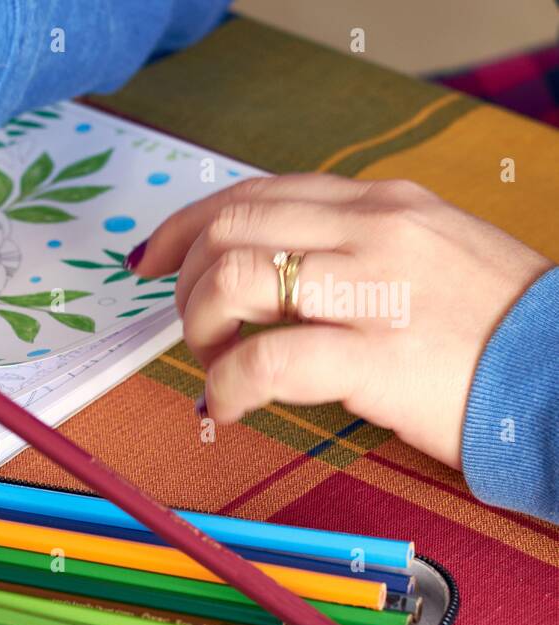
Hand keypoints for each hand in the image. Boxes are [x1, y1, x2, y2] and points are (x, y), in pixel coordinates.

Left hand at [131, 173, 552, 468]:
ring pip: (232, 279)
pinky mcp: (374, 356)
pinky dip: (227, 386)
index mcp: (380, 204)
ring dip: (200, 327)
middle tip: (195, 328)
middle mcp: (371, 231)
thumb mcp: (427, 253)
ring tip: (218, 364)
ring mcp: (372, 290)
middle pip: (228, 229)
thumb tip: (271, 267)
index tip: (155, 260)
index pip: (255, 194)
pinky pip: (261, 360)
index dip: (187, 226)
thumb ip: (353, 247)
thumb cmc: (494, 328)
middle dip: (185, 280)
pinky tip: (233, 406)